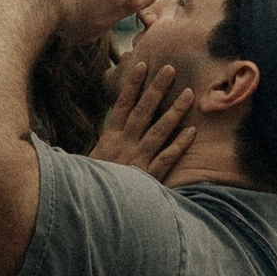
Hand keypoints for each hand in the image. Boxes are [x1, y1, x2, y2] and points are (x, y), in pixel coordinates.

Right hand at [92, 49, 193, 176]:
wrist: (92, 210)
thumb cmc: (86, 185)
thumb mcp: (83, 162)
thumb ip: (96, 146)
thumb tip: (92, 133)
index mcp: (108, 139)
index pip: (121, 105)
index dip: (132, 84)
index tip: (142, 65)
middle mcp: (125, 144)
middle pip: (143, 111)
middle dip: (157, 89)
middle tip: (171, 69)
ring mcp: (138, 159)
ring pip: (159, 130)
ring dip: (174, 111)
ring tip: (189, 94)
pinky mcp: (148, 176)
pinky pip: (167, 158)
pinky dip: (179, 145)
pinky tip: (193, 132)